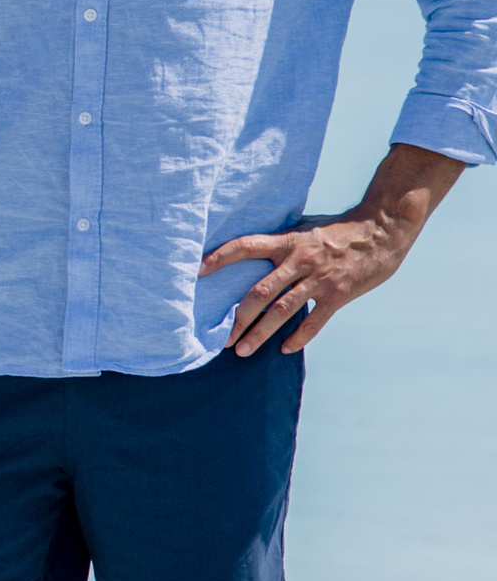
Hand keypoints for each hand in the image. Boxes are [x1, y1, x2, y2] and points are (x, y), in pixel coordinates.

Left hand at [204, 211, 419, 354]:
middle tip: (221, 338)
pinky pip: (314, 322)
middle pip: (259, 292)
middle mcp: (300, 260)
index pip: (246, 246)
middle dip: (237, 318)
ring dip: (259, 334)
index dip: (220, 257)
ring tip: (242, 350)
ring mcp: (319, 279)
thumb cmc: (338, 231)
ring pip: (281, 312)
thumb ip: (280, 244)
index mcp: (288, 241)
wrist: (384, 230)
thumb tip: (249, 255)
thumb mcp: (305, 230)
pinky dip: (298, 337)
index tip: (197, 271)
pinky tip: (284, 348)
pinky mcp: (338, 294)